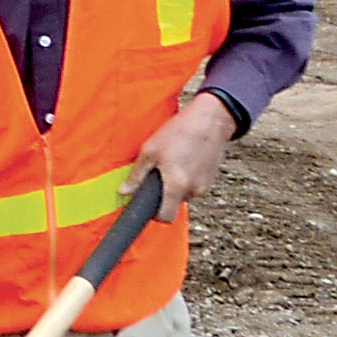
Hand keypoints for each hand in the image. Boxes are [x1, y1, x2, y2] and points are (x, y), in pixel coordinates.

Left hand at [136, 92, 235, 214]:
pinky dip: (186, 178)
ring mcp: (205, 186)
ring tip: (173, 161)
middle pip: (173, 204)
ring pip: (183, 194)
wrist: (211, 119)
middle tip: (159, 171)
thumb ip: (136, 176)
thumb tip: (124, 192)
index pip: (166, 217)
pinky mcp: (211, 179)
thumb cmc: (179, 131)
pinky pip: (193, 186)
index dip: (155, 214)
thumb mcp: (150, 151)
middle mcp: (193, 190)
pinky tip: (184, 159)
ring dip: (175, 184)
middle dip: (164, 193)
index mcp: (177, 186)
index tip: (148, 204)